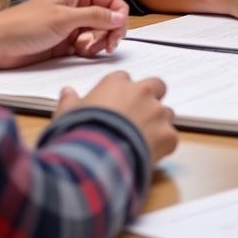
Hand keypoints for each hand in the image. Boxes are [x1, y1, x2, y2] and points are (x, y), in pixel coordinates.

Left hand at [0, 0, 130, 72]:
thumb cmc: (25, 25)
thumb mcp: (64, 18)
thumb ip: (95, 16)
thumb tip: (119, 17)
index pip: (112, 1)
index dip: (118, 17)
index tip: (116, 33)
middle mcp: (78, 6)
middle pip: (109, 19)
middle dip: (108, 33)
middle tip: (103, 46)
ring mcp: (73, 25)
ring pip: (100, 34)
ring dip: (97, 43)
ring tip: (83, 48)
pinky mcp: (67, 43)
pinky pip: (88, 46)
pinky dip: (89, 51)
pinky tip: (79, 52)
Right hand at [56, 73, 177, 162]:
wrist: (95, 158)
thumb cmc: (79, 133)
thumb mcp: (66, 114)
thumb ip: (70, 101)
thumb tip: (67, 92)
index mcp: (116, 84)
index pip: (124, 79)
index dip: (121, 93)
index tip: (116, 105)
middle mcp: (141, 92)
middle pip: (156, 86)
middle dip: (151, 98)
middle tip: (139, 117)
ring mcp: (157, 113)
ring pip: (167, 113)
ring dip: (158, 123)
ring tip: (143, 141)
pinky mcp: (167, 135)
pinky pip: (171, 137)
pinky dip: (163, 146)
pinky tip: (149, 156)